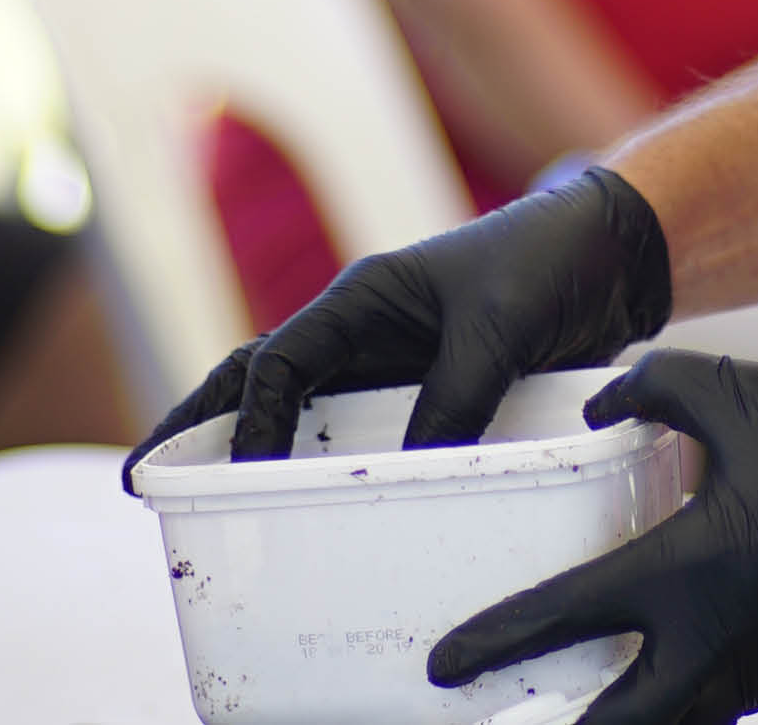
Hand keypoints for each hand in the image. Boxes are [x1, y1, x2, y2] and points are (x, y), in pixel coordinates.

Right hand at [122, 167, 671, 492]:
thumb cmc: (551, 264)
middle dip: (198, 425)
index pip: (279, 362)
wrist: (616, 254)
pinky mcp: (434, 386)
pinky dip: (336, 464)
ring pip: (306, 409)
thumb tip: (413, 475)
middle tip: (140, 476)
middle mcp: (366, 330)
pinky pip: (371, 432)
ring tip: (201, 495)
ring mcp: (395, 360)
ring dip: (254, 447)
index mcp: (364, 297)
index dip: (250, 420)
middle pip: (261, 381)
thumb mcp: (499, 332)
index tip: (240, 474)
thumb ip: (455, 398)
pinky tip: (318, 502)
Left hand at [427, 350, 757, 723]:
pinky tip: (651, 690)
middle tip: (504, 716)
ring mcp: (753, 671)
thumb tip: (594, 414)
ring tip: (570, 712)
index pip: (562, 619)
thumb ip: (645, 392)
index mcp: (684, 570)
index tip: (443, 667)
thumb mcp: (730, 390)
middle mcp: (711, 641)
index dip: (494, 645)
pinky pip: (711, 713)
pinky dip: (674, 712)